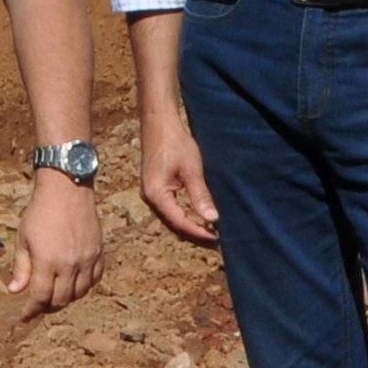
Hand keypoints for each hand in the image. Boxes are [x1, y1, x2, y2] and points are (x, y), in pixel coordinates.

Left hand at [3, 170, 105, 310]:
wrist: (67, 189)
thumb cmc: (40, 212)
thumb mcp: (23, 239)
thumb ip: (21, 268)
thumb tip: (15, 291)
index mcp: (47, 262)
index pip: (40, 298)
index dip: (32, 310)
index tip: (25, 316)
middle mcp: (70, 264)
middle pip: (61, 300)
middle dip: (48, 307)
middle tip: (39, 305)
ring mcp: (87, 259)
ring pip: (79, 293)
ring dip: (66, 298)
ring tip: (56, 294)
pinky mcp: (98, 253)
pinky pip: (95, 279)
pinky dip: (84, 286)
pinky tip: (75, 283)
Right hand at [138, 108, 223, 246]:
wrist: (158, 123)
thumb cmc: (175, 142)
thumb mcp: (192, 169)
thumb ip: (200, 196)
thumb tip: (212, 219)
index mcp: (156, 194)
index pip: (180, 223)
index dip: (200, 233)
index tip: (218, 239)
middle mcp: (149, 198)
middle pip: (174, 225)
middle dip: (196, 235)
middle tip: (218, 243)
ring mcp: (149, 194)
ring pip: (171, 219)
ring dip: (190, 228)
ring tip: (211, 234)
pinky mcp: (153, 188)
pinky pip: (169, 210)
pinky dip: (183, 218)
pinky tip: (196, 219)